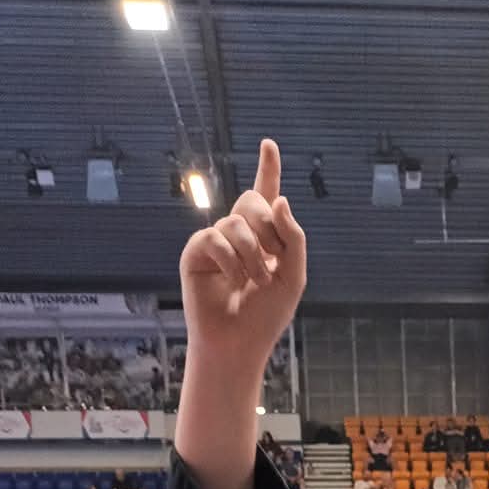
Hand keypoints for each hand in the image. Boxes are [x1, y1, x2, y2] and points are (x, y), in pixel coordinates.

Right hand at [179, 140, 306, 374]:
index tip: (269, 144)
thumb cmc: (265, 316)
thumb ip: (294, 238)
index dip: (267, 169)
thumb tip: (280, 199)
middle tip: (273, 259)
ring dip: (253, 255)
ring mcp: (215, 242)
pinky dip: (231, 262)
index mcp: (263, 238)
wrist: (238, 345)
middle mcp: (237, 234)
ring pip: (236, 223)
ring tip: (255, 282)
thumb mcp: (294, 276)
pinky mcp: (195, 253)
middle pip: (253, 202)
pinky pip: (215, 238)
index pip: (265, 197)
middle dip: (269, 229)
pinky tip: (234, 283)